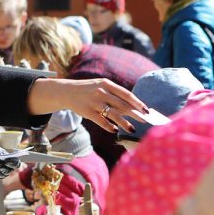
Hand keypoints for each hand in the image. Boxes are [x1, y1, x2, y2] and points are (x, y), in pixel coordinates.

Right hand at [29, 78, 147, 133]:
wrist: (67, 91)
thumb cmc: (89, 90)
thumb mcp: (101, 87)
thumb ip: (115, 95)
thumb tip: (133, 108)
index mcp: (107, 84)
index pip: (126, 94)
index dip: (137, 103)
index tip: (146, 110)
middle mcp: (101, 92)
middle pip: (122, 105)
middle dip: (135, 114)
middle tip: (145, 121)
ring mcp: (94, 102)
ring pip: (113, 114)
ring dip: (125, 123)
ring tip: (132, 129)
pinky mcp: (87, 112)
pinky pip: (101, 121)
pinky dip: (109, 126)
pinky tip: (115, 130)